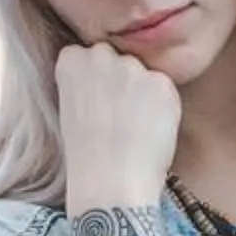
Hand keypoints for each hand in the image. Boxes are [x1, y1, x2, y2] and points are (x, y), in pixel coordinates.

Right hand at [56, 43, 180, 215]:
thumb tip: (107, 79)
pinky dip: (163, 106)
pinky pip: (165, 88)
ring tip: (135, 127)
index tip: (95, 102)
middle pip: (117, 58)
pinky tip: (150, 130)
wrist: (110, 182)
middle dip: (120, 79)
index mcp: (71, 60)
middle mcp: (101, 56)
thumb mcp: (70, 108)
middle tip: (118, 115)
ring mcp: (132, 67)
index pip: (86, 54)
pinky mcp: (162, 82)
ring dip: (143, 91)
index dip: (94, 80)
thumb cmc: (86, 156)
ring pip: (143, 72)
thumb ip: (86, 83)